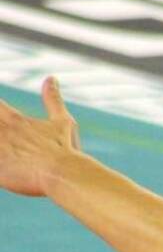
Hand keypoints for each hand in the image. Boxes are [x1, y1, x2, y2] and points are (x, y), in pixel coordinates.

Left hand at [0, 77, 80, 196]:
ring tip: (8, 149)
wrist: (64, 173)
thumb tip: (51, 78)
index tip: (2, 116)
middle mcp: (3, 132)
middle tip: (6, 135)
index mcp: (15, 121)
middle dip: (0, 130)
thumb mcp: (63, 121)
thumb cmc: (66, 149)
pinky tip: (5, 166)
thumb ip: (53, 99)